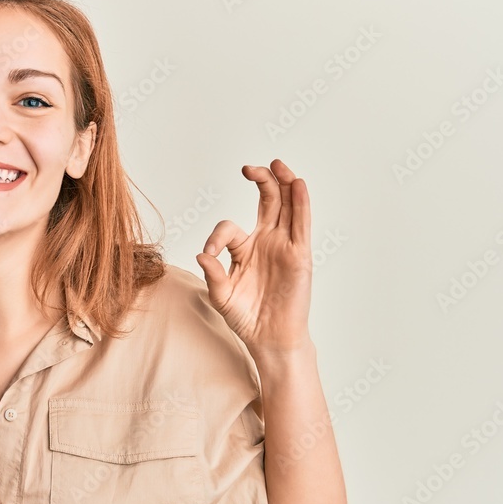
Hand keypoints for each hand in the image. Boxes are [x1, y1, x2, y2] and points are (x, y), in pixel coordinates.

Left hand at [194, 159, 312, 354]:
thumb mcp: (221, 295)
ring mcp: (284, 246)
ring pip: (286, 206)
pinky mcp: (299, 255)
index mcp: (243, 249)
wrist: (270, 339)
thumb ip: (212, 274)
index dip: (217, 236)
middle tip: (249, 168)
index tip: (209, 252)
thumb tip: (201, 255)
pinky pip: (301, 224)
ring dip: (283, 183)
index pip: (229, 228)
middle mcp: (265, 241)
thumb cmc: (246, 317)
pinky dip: (300, 203)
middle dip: (260, 181)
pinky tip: (297, 184)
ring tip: (277, 164)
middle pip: (267, 201)